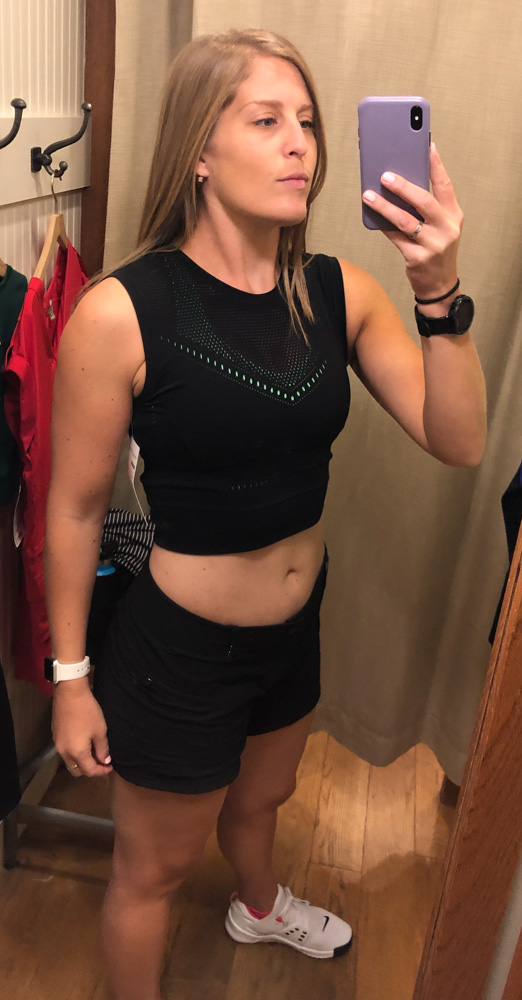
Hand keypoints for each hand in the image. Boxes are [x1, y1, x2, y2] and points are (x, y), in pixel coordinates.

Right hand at [52, 683, 112, 777]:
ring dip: (81, 762)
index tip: (110, 766)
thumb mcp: (100, 730)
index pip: (90, 771)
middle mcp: (64, 752)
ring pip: (69, 761)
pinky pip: (65, 751)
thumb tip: (105, 760)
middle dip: (89, 769)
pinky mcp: (55, 735)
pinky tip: (83, 743)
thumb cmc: (88, 712)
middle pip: (77, 770)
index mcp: (77, 753)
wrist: (70, 694)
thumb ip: (103, 748)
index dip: (102, 771)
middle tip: (101, 761)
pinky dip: (74, 753)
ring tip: (93, 753)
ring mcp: (57, 744)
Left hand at [362, 143, 463, 300]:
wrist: (439, 285)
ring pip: (405, 221)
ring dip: (385, 206)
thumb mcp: (440, 226)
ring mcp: (433, 245)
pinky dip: (382, 225)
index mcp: (454, 215)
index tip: (427, 145)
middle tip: (385, 174)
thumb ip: (427, 208)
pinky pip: (395, 237)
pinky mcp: (417, 258)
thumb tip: (400, 183)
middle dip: (404, 186)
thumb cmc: (436, 249)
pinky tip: (371, 215)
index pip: (445, 185)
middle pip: (424, 202)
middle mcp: (446, 228)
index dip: (436, 165)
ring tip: (368, 195)